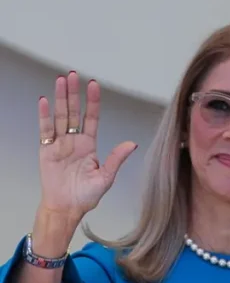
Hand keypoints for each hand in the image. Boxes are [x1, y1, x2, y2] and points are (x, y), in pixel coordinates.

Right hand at [38, 71, 136, 220]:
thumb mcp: (106, 177)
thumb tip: (132, 143)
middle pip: (73, 111)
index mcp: (89, 144)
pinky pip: (45, 130)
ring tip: (59, 80)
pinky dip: (44, 116)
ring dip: (59, 98)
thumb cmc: (86, 196)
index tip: (93, 84)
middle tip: (72, 74)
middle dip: (73, 93)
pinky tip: (44, 101)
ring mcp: (59, 144)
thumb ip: (116, 159)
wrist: (67, 208)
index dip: (92, 101)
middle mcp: (74, 140)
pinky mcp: (46, 150)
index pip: (91, 117)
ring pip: (59, 116)